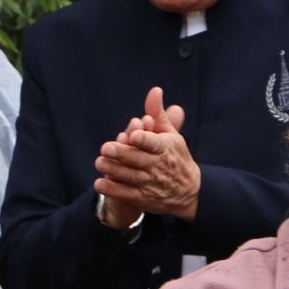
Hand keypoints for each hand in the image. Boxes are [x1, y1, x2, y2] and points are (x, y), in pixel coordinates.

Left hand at [93, 87, 200, 221]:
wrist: (189, 191)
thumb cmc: (175, 157)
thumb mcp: (170, 134)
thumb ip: (157, 114)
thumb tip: (154, 90)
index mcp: (165, 149)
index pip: (154, 143)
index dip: (144, 139)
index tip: (133, 135)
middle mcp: (159, 166)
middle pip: (138, 159)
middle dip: (122, 154)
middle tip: (106, 147)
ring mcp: (151, 184)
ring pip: (131, 177)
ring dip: (114, 170)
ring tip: (100, 162)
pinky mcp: (144, 198)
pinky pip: (127, 194)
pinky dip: (113, 190)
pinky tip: (100, 183)